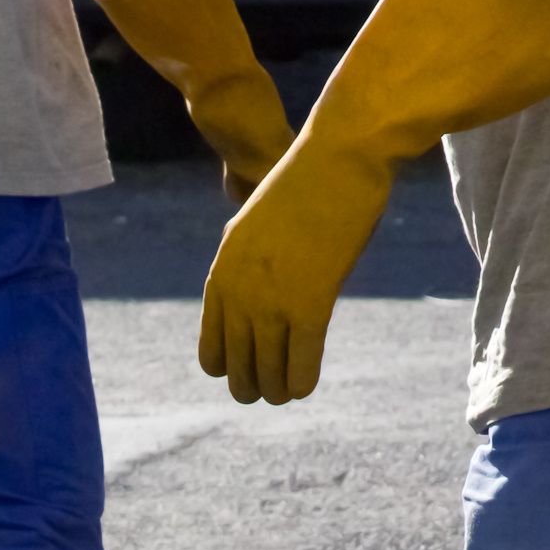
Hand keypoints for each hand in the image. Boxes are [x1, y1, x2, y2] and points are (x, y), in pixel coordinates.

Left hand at [199, 138, 387, 404]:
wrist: (337, 157)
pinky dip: (302, 383)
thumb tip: (248, 300)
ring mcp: (272, 302)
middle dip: (254, 387)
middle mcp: (239, 295)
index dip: (232, 369)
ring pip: (268, 377)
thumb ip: (244, 268)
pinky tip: (306, 387)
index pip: (212, 354)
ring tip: (289, 391)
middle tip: (273, 387)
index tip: (252, 368)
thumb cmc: (303, 189)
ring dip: (279, 391)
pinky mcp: (311, 305)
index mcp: (221, 277)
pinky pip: (301, 366)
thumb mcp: (253, 228)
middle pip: (238, 372)